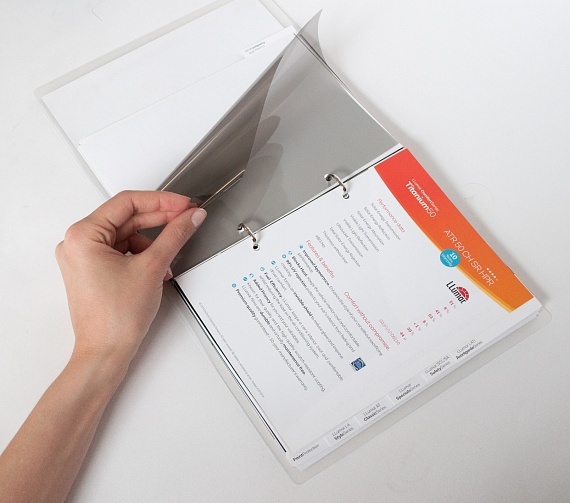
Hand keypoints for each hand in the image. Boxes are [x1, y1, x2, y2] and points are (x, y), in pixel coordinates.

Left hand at [55, 190, 205, 373]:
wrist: (106, 353)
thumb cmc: (115, 318)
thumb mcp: (153, 267)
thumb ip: (175, 235)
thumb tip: (190, 217)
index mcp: (82, 236)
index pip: (127, 203)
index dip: (161, 201)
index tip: (184, 204)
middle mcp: (78, 243)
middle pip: (127, 218)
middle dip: (160, 219)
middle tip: (187, 218)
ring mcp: (85, 258)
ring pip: (127, 235)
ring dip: (154, 243)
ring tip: (171, 258)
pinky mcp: (94, 270)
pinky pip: (123, 251)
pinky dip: (144, 256)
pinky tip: (160, 268)